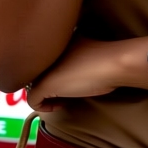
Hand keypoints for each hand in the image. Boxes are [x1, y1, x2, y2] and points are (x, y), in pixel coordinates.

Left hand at [27, 36, 147, 110]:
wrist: (113, 63)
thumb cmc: (105, 59)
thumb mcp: (83, 54)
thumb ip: (71, 57)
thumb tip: (69, 71)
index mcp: (53, 41)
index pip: (43, 62)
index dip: (54, 74)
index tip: (68, 82)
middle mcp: (43, 53)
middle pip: (37, 74)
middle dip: (49, 85)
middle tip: (65, 92)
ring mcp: (42, 68)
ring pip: (33, 86)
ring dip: (47, 96)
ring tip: (64, 98)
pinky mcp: (43, 84)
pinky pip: (33, 101)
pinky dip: (44, 107)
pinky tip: (60, 104)